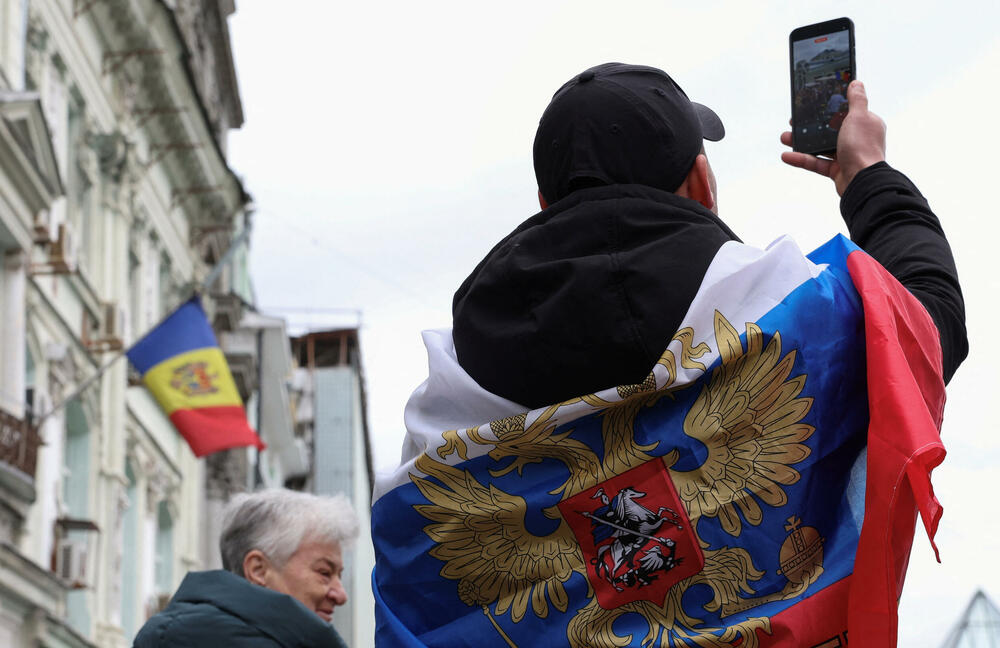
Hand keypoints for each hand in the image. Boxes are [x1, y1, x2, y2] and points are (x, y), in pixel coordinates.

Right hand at [780, 81, 886, 195]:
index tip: (813, 106)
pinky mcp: (836, 170)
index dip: (829, 108)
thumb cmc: (863, 148)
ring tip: (785, 137)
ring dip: (800, 142)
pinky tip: (787, 155)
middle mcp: (857, 139)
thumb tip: (856, 83)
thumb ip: (856, 99)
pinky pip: (816, 163)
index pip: (846, 112)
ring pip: (820, 146)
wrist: (863, 181)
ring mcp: (846, 155)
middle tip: (794, 121)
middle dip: (810, 126)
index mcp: (865, 124)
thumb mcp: (859, 116)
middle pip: (829, 129)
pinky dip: (801, 159)